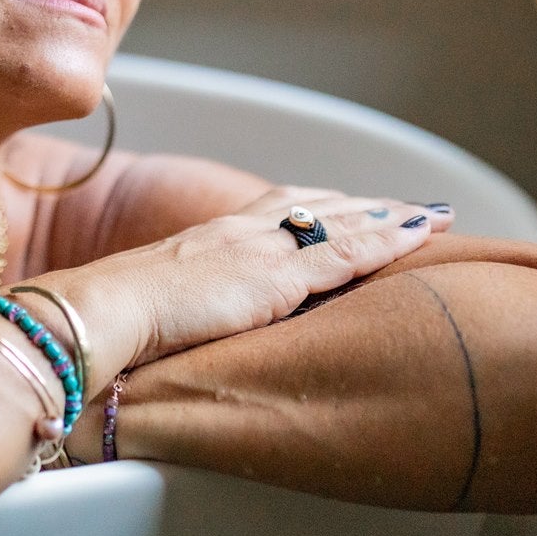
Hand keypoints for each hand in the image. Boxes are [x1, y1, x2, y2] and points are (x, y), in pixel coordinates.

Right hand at [55, 187, 448, 370]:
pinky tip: (418, 237)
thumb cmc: (115, 322)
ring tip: (432, 216)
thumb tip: (185, 330)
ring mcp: (262, 249)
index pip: (278, 211)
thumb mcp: (156, 307)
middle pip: (318, 208)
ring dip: (391, 217)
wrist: (104, 313)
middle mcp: (241, 231)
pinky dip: (386, 241)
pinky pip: (345, 252)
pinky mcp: (277, 276)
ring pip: (343, 223)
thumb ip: (183, 308)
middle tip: (409, 206)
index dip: (319, 207)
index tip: (350, 204)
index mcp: (212, 237)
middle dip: (365, 205)